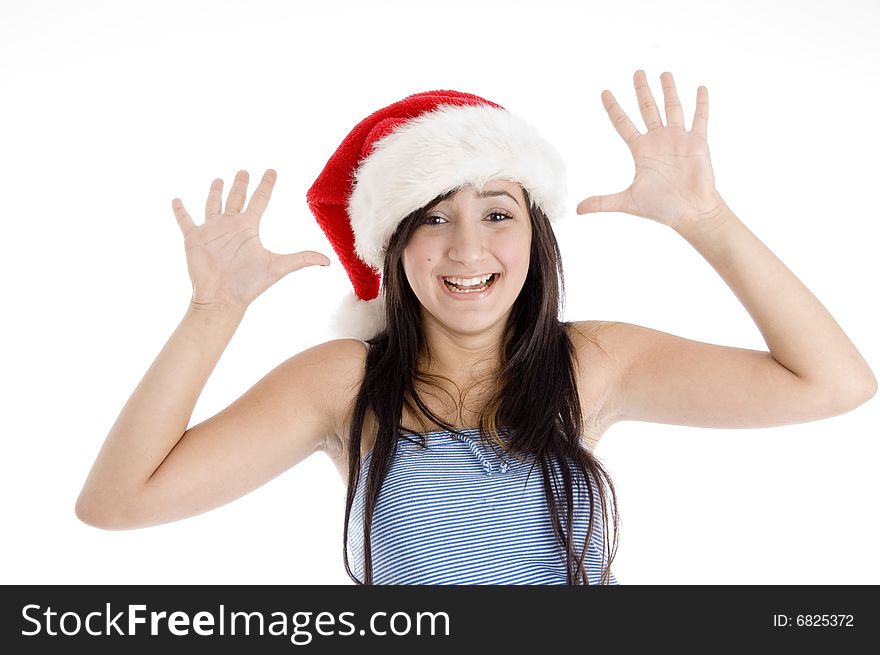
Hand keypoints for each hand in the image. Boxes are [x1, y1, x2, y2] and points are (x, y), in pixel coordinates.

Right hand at [172, 169, 330, 310]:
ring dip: (215, 192)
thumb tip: (328, 261)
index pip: (260, 200)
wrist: (223, 299)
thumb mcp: (278, 267)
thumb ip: (302, 259)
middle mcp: (231, 226)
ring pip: (213, 205)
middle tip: (243, 170)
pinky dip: (180, 210)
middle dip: (240, 184)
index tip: (272, 171)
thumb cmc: (249, 285)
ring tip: (217, 179)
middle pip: (236, 198)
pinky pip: (185, 220)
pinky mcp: (194, 238)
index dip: (266, 185)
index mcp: (249, 228)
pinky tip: (176, 200)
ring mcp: (212, 231)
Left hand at [576, 70, 724, 230]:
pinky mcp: (697, 143)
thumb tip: (577, 210)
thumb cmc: (661, 208)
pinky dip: (701, 104)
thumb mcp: (627, 202)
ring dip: (669, 91)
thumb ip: (602, 202)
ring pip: (672, 108)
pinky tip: (700, 88)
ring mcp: (678, 140)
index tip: (604, 92)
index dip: (614, 108)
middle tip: (638, 72)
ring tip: (664, 73)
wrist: (690, 214)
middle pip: (648, 109)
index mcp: (641, 150)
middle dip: (642, 91)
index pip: (623, 124)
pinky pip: (700, 119)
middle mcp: (658, 141)